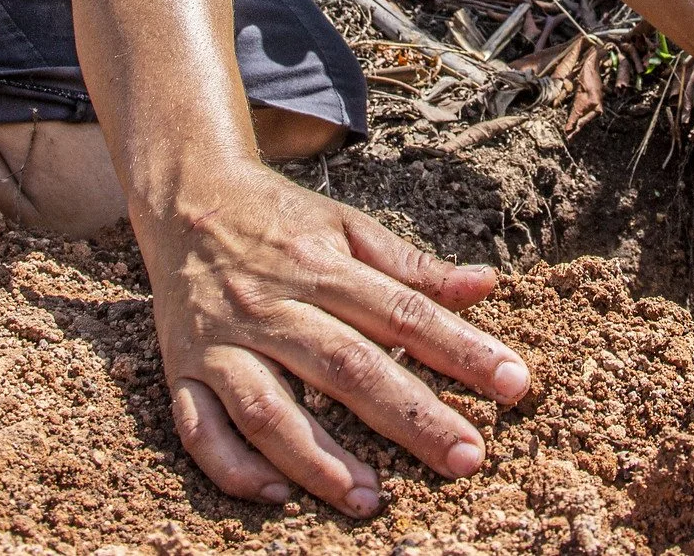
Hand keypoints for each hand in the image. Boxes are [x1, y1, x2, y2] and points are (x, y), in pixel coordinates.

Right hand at [138, 158, 530, 516]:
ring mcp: (222, 341)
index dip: (460, 349)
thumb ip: (413, 265)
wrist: (186, 196)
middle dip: (410, 417)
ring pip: (269, 408)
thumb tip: (486, 285)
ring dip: (319, 459)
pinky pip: (200, 429)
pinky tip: (279, 495)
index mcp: (321, 265)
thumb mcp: (348, 226)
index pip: (402, 313)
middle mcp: (271, 305)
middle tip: (466, 458)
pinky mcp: (181, 370)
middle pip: (346, 367)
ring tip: (372, 498)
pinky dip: (234, 467)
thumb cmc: (281, 220)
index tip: (513, 383)